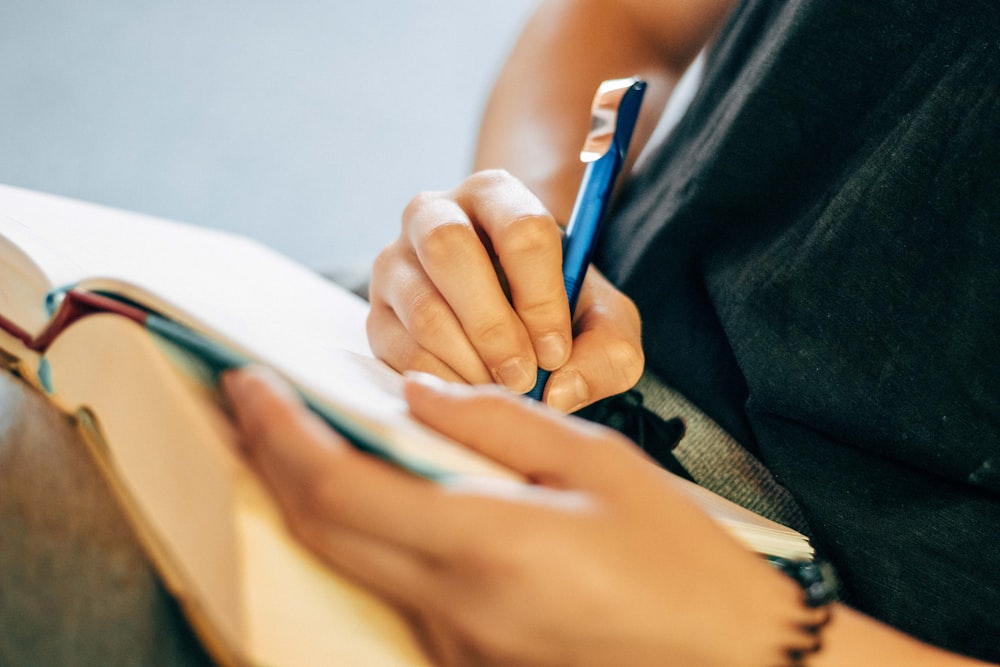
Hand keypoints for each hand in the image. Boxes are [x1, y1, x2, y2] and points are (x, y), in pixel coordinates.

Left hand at [223, 366, 812, 666]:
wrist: (725, 654)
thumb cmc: (676, 554)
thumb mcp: (597, 461)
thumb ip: (497, 421)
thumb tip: (414, 396)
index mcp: (488, 545)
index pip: (340, 489)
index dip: (280, 435)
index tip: (248, 385)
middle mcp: (456, 608)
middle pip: (323, 531)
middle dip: (272, 462)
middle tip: (251, 405)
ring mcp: (458, 646)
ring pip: (352, 564)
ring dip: (317, 499)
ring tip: (308, 439)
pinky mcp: (470, 662)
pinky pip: (396, 591)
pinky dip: (369, 537)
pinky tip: (380, 498)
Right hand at [367, 169, 642, 412]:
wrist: (510, 313)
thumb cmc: (559, 309)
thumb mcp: (605, 324)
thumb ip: (609, 352)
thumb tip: (559, 390)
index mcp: (498, 195)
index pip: (521, 228)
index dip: (542, 297)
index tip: (556, 351)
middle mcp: (435, 213)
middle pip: (450, 248)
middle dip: (493, 325)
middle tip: (523, 376)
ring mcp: (396, 261)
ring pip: (423, 307)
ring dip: (469, 360)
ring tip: (502, 387)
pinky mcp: (376, 312)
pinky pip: (400, 348)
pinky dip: (442, 380)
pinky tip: (472, 391)